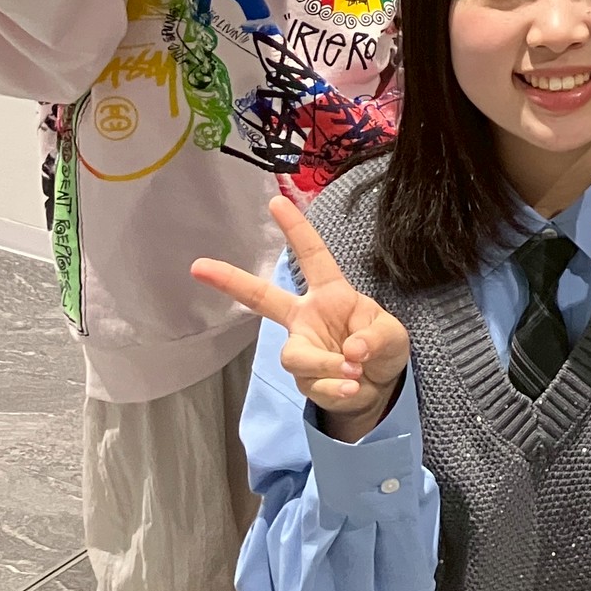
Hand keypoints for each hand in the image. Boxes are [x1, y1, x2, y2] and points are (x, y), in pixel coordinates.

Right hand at [192, 197, 411, 442]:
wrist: (379, 388)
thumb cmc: (381, 348)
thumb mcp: (392, 335)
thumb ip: (374, 337)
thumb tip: (349, 352)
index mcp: (330, 294)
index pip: (312, 257)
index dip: (296, 229)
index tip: (275, 201)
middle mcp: (307, 317)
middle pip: (263, 297)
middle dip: (231, 281)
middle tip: (198, 266)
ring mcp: (301, 347)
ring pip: (296, 356)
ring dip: (327, 365)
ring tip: (354, 372)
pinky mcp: (302, 378)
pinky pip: (312, 383)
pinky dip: (337, 388)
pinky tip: (354, 388)